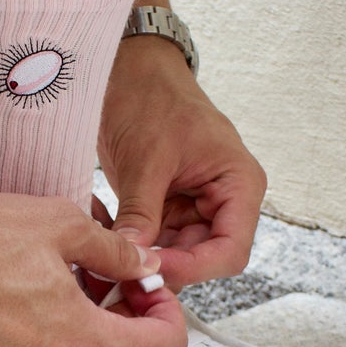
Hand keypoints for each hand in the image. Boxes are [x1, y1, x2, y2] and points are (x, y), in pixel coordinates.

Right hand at [0, 192, 187, 346]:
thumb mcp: (60, 224)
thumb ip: (115, 251)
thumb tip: (143, 264)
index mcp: (84, 343)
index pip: (164, 346)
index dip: (166, 311)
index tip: (147, 288)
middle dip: (117, 319)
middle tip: (95, 277)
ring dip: (70, 333)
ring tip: (41, 288)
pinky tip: (3, 308)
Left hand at [96, 36, 267, 286]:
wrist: (129, 71)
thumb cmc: (151, 97)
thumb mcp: (146, 158)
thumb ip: (141, 213)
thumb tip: (131, 258)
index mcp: (239, 185)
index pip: (230, 251)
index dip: (194, 268)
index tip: (152, 270)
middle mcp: (224, 202)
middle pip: (203, 260)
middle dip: (165, 268)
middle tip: (122, 275)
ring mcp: (195, 208)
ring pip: (176, 256)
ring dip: (145, 260)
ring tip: (109, 259)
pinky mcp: (168, 209)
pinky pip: (155, 242)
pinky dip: (133, 246)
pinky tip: (107, 242)